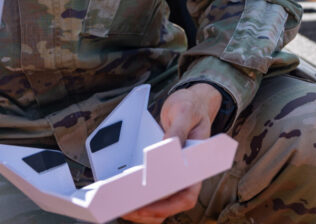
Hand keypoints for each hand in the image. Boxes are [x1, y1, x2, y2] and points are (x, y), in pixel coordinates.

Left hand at [122, 83, 221, 223]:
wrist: (191, 104)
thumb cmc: (191, 108)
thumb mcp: (185, 112)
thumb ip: (177, 129)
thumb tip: (166, 146)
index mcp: (197, 164)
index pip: (186, 196)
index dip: (167, 205)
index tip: (145, 203)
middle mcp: (186, 175)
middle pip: (169, 206)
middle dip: (147, 211)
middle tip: (123, 209)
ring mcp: (173, 175)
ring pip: (159, 205)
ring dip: (140, 210)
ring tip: (119, 207)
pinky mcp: (162, 171)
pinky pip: (150, 192)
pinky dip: (136, 198)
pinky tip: (121, 195)